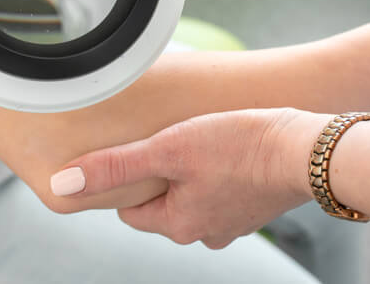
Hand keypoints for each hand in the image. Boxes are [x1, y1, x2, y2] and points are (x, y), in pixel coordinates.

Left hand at [48, 108, 323, 248]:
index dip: (124, 180)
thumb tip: (62, 186)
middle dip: (159, 174)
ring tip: (197, 138)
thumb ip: (115, 167)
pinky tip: (226, 145)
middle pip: (162, 203)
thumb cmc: (239, 146)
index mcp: (177, 224)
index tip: (132, 152)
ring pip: (194, 195)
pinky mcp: (256, 204)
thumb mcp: (168, 148)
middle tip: (164, 139)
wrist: (307, 149)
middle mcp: (204, 231)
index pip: (129, 211)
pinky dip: (219, 169)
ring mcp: (234, 221)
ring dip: (191, 170)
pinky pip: (223, 188)